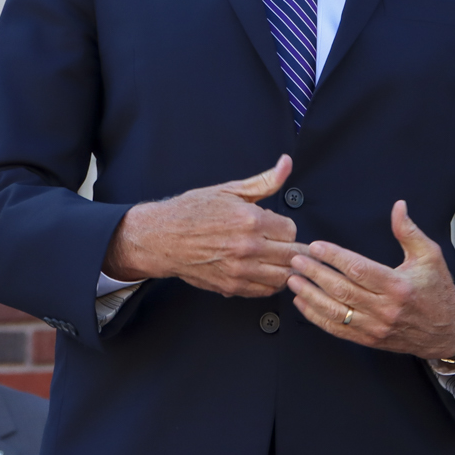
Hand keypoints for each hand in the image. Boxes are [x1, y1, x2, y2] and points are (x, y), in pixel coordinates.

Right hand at [103, 156, 299, 298]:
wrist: (162, 238)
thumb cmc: (192, 212)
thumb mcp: (229, 190)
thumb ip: (264, 181)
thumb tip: (286, 164)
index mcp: (250, 220)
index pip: (291, 230)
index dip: (286, 227)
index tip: (276, 227)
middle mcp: (248, 247)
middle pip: (292, 255)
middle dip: (291, 248)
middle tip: (283, 245)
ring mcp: (240, 270)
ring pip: (284, 276)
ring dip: (284, 267)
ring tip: (276, 259)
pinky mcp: (232, 286)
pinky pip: (266, 290)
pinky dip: (270, 282)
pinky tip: (263, 270)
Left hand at [285, 200, 454, 358]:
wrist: (447, 331)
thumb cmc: (438, 290)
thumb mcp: (430, 256)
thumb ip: (409, 231)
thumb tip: (398, 206)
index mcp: (398, 286)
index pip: (359, 269)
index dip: (334, 257)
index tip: (316, 246)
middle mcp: (385, 308)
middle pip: (342, 289)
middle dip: (315, 273)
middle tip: (297, 260)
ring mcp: (375, 327)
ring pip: (335, 311)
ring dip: (310, 295)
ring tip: (293, 280)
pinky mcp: (369, 339)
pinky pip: (337, 329)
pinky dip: (316, 317)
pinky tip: (303, 303)